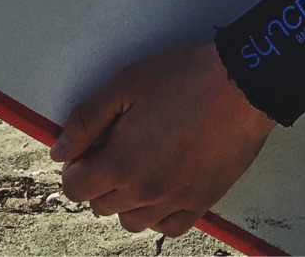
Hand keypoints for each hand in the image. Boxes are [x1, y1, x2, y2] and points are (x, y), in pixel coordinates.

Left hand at [51, 41, 274, 236]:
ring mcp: (174, 201)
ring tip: (142, 166)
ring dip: (127, 200)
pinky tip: (165, 187)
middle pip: (101, 205)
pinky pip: (169, 226)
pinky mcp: (202, 201)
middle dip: (101, 179)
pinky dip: (159, 213)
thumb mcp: (128, 83)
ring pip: (132, 220)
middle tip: (120, 147)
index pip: (75, 187)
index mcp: (120, 165)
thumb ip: (87, 119)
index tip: (90, 147)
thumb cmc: (186, 77)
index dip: (76, 166)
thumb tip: (60, 151)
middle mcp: (143, 192)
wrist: (244, 82)